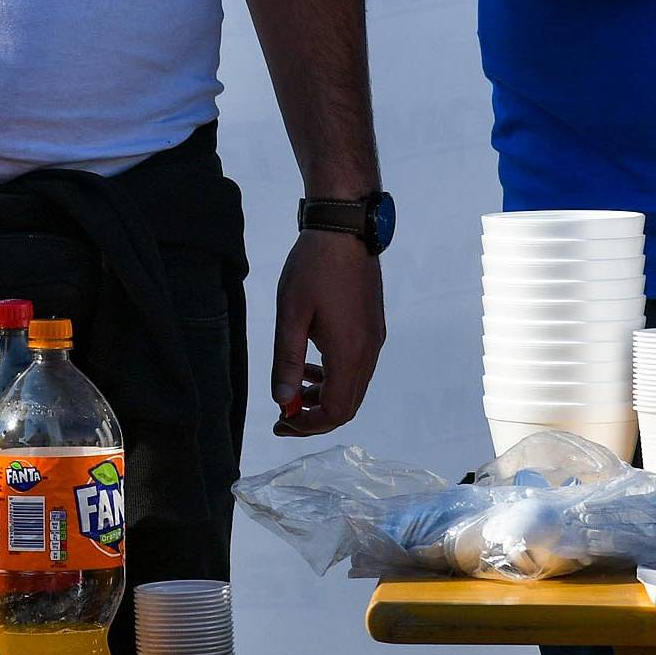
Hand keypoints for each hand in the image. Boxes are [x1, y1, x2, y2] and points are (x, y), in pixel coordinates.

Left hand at [271, 229, 384, 434]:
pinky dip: (335, 377)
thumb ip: (287, 362)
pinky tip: (313, 364)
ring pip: (353, 387)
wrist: (345, 229)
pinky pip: (358, 367)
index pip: (335, 410)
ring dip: (325, 396)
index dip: (308, 424)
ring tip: (295, 389)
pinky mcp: (373, 328)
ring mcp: (374, 340)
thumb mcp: (290, 316)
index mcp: (349, 353)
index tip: (281, 421)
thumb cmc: (313, 268)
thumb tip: (283, 400)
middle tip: (284, 415)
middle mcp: (368, 352)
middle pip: (348, 405)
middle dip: (315, 417)